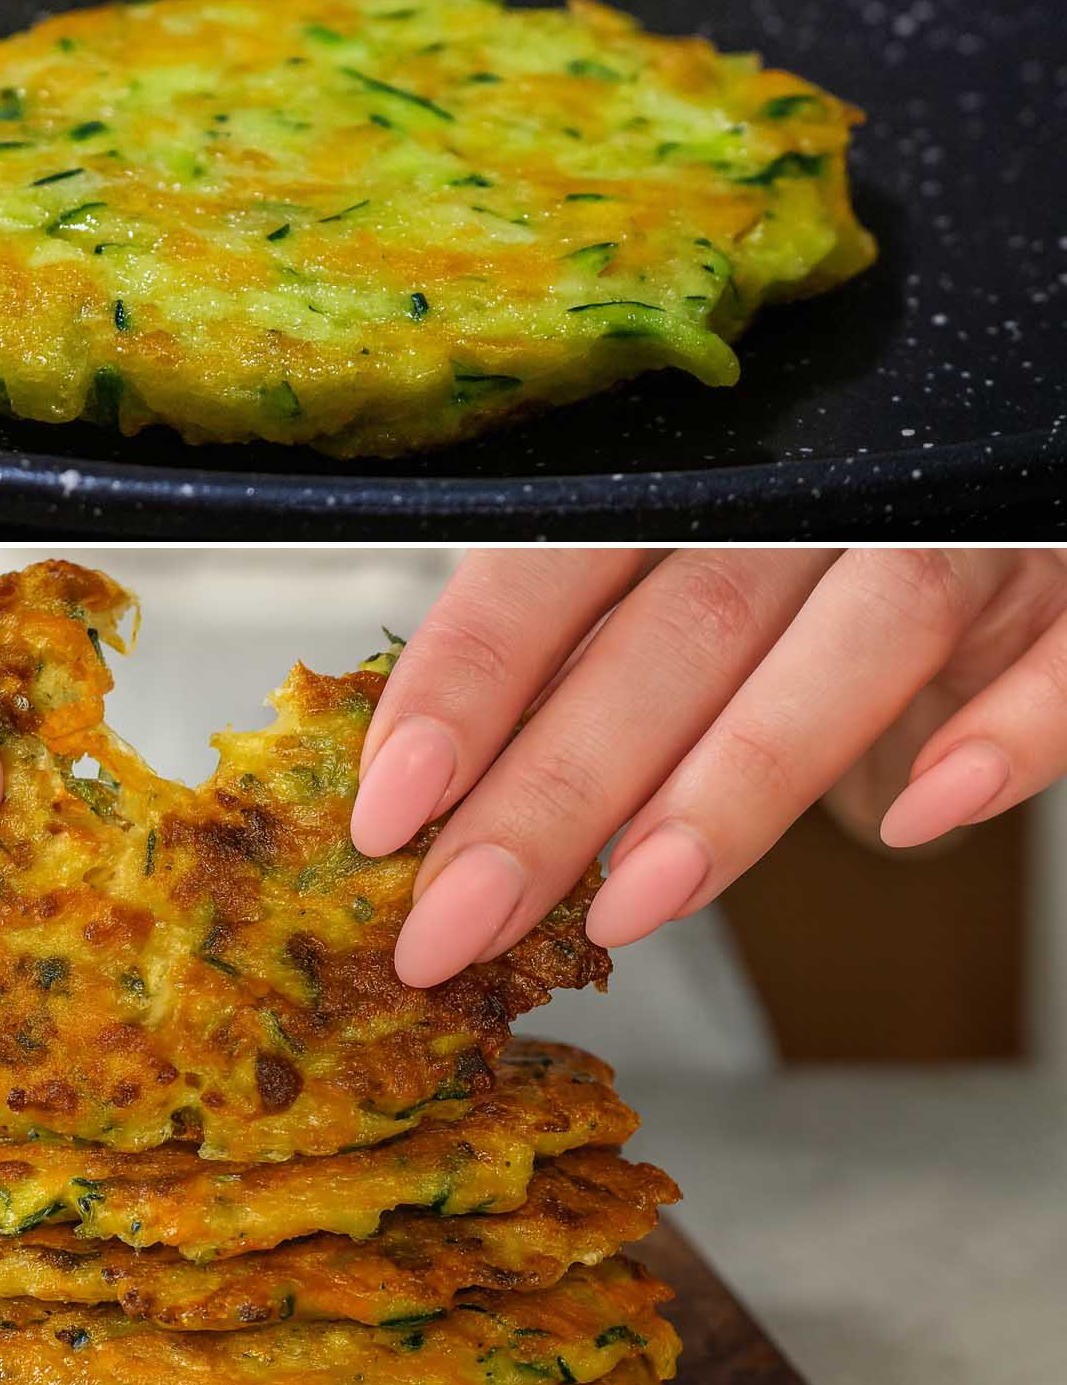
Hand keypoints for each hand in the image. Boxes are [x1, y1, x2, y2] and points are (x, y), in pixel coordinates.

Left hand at [352, 548, 1066, 986]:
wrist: (1016, 465)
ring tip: (632, 903)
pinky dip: (1002, 731)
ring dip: (737, 773)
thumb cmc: (818, 551)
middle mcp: (816, 492)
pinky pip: (1056, 656)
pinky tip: (921, 814)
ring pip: (847, 634)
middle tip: (457, 919)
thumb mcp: (697, 579)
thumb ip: (593, 656)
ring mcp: (957, 530)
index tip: (383, 813)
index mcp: (694, 481)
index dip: (465, 684)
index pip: (553, 570)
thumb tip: (429, 785)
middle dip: (557, 785)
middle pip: (675, 631)